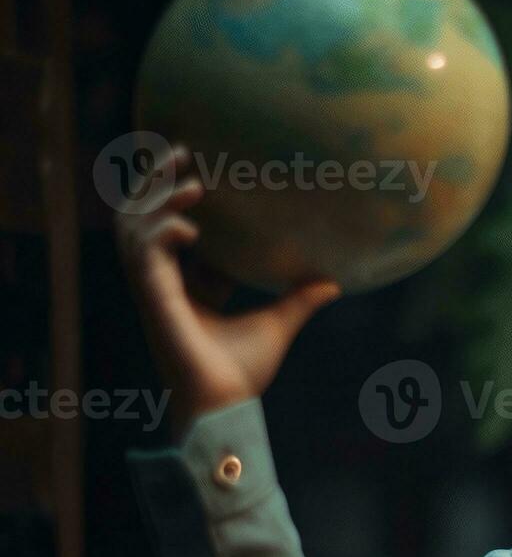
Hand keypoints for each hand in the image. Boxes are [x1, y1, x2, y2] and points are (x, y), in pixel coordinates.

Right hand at [114, 143, 341, 439]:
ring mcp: (154, 291)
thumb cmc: (242, 373)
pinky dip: (161, 233)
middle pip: (142, 219)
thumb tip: (333, 282)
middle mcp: (164, 284)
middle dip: (154, 182)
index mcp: (185, 286)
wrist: (226, 406)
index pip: (171, 229)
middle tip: (181, 150)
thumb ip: (299, 299)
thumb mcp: (278, 324)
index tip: (204, 168)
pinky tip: (189, 227)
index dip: (178, 197)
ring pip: (134, 229)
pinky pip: (143, 255)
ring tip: (192, 181)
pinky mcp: (153, 302)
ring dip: (156, 200)